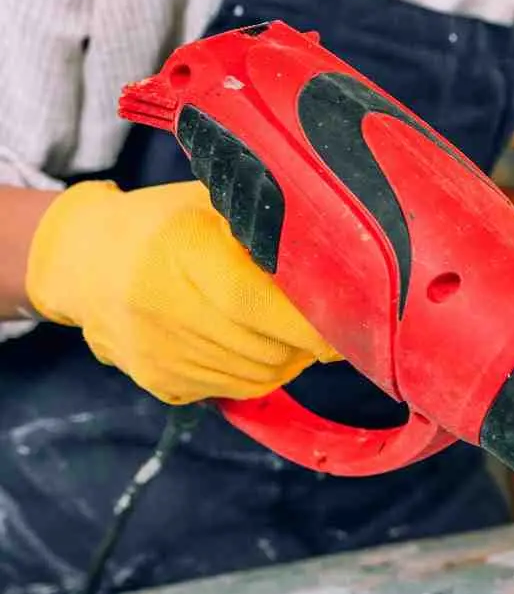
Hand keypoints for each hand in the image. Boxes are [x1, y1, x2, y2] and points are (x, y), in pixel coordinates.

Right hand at [25, 181, 338, 403]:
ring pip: (259, 375)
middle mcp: (162, 304)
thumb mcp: (212, 204)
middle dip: (309, 343)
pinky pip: (236, 390)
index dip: (309, 322)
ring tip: (292, 333)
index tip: (348, 324)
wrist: (84, 262)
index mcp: (181, 249)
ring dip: (290, 359)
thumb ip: (267, 227)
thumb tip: (340, 260)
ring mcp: (158, 350)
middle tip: (327, 327)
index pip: (258, 303)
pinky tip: (260, 347)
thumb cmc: (166, 225)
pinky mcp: (160, 381)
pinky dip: (261, 373)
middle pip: (267, 347)